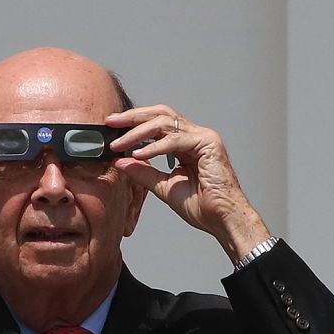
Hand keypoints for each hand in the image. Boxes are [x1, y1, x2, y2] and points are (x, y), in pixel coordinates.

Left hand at [107, 106, 271, 260]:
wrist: (223, 219)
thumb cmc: (201, 206)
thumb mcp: (163, 187)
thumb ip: (144, 172)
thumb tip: (121, 161)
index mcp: (186, 144)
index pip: (157, 124)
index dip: (133, 124)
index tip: (111, 129)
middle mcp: (195, 136)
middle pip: (161, 114)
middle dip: (133, 117)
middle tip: (110, 122)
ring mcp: (204, 137)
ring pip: (166, 123)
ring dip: (138, 132)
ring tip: (119, 143)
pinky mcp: (209, 144)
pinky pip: (176, 140)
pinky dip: (155, 147)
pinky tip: (139, 154)